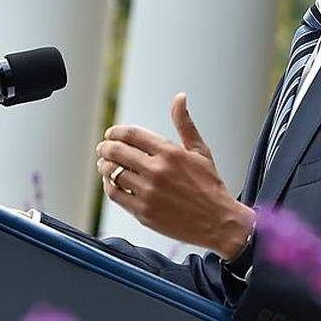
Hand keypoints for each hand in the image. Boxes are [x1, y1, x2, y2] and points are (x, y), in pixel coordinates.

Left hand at [96, 93, 254, 259]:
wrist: (217, 222)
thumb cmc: (209, 186)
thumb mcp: (200, 151)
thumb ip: (185, 123)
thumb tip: (180, 98)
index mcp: (170, 152)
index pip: (132, 134)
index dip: (116, 132)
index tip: (111, 134)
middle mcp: (157, 171)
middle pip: (117, 151)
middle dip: (105, 147)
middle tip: (103, 148)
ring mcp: (149, 192)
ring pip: (114, 173)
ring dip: (105, 166)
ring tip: (105, 164)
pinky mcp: (143, 212)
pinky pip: (116, 194)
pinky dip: (109, 186)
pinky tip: (111, 182)